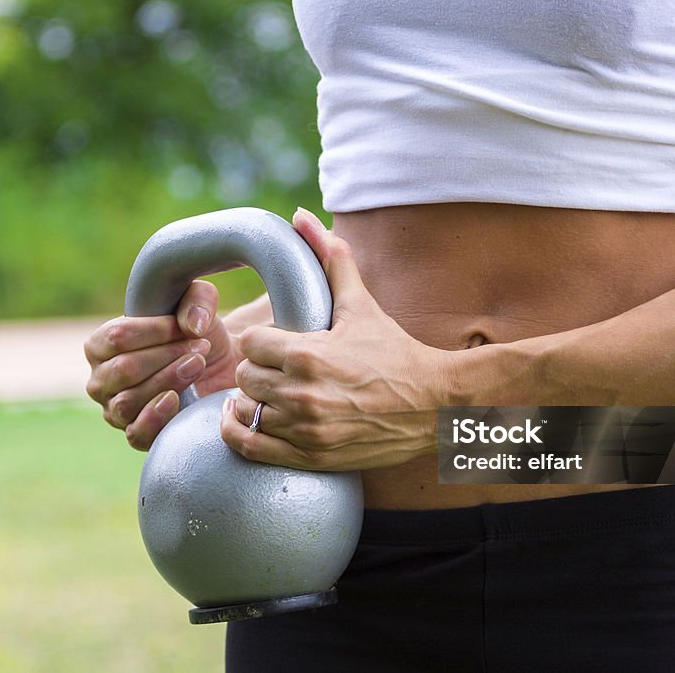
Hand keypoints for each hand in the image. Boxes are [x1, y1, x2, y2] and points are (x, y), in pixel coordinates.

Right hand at [84, 281, 240, 449]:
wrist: (220, 366)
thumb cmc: (197, 333)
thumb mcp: (201, 306)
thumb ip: (197, 299)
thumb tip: (190, 325)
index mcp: (101, 345)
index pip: (115, 337)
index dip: (154, 331)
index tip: (185, 328)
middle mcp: (101, 379)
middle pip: (123, 369)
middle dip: (166, 356)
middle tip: (199, 348)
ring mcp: (115, 410)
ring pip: (128, 400)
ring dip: (168, 380)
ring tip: (196, 365)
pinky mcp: (136, 434)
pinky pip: (135, 433)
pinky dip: (155, 417)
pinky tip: (176, 399)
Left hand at [219, 208, 450, 470]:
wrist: (435, 406)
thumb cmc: (395, 352)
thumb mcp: (361, 304)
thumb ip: (329, 258)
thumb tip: (300, 217)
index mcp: (309, 354)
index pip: (250, 343)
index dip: (261, 341)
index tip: (275, 343)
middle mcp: (302, 394)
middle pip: (244, 377)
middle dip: (257, 369)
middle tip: (275, 368)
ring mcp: (304, 430)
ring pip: (245, 411)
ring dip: (252, 400)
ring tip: (268, 393)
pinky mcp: (309, 456)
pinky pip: (248, 447)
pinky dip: (240, 433)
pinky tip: (248, 418)